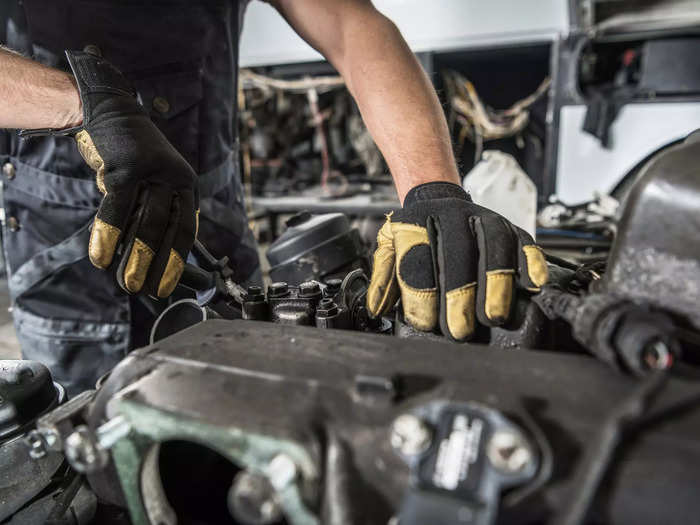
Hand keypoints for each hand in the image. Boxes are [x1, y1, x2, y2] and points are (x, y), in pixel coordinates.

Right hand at [66, 51, 196, 297]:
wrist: (111, 111)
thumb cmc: (130, 156)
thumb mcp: (152, 183)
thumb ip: (154, 213)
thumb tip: (147, 258)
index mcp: (186, 187)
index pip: (187, 231)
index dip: (176, 262)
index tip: (165, 286)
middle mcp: (176, 180)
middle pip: (169, 231)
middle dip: (157, 265)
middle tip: (146, 292)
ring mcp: (153, 173)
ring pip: (147, 223)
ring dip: (136, 257)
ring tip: (126, 283)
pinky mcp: (127, 167)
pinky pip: (118, 208)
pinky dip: (109, 235)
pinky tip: (101, 257)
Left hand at [367, 182, 547, 340]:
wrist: (438, 200)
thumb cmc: (416, 233)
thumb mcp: (390, 247)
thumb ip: (384, 277)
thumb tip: (377, 308)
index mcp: (418, 221)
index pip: (419, 257)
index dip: (422, 293)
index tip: (425, 322)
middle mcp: (453, 216)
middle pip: (457, 253)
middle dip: (459, 294)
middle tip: (459, 329)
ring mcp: (485, 219)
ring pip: (494, 246)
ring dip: (495, 283)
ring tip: (493, 315)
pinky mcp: (511, 227)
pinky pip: (525, 243)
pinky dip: (532, 263)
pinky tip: (534, 284)